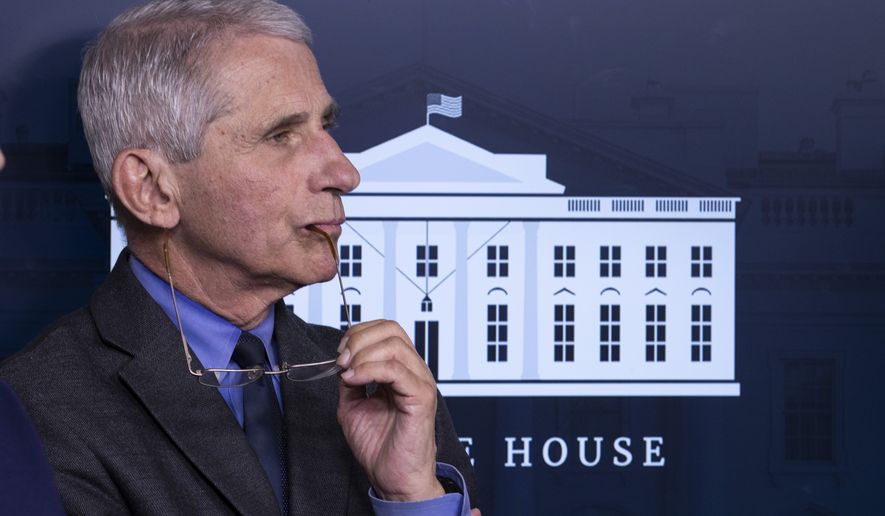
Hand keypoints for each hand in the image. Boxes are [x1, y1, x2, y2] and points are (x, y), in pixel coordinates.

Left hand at [336, 320, 443, 500]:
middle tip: (340, 360)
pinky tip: (354, 380)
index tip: (339, 353)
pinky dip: (369, 370)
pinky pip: (396, 370)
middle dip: (358, 339)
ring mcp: (420, 381)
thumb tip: (341, 360)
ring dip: (362, 354)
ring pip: (394, 345)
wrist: (393, 477)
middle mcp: (414, 370)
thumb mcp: (352, 404)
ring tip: (347, 373)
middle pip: (391, 330)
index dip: (359, 333)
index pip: (386, 330)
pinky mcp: (421, 396)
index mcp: (401, 368)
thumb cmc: (380, 446)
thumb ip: (349, 379)